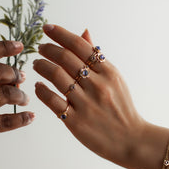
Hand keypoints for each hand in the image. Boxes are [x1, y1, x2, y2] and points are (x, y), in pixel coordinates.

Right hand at [0, 40, 33, 165]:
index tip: (19, 45)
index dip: (3, 47)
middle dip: (15, 73)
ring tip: (24, 98)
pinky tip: (30, 116)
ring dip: (20, 95)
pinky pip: (6, 121)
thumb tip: (7, 72)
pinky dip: (22, 119)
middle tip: (21, 77)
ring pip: (6, 95)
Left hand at [34, 25, 144, 167]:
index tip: (46, 28)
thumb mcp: (115, 79)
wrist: (132, 140)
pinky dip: (42, 91)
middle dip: (48, 49)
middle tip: (39, 47)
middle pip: (66, 58)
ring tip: (36, 64)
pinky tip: (38, 86)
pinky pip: (53, 101)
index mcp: (108, 72)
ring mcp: (86, 104)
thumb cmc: (122, 107)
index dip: (60, 34)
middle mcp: (97, 85)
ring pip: (56, 76)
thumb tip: (83, 33)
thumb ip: (97, 57)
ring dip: (42, 66)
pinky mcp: (76, 122)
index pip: (80, 45)